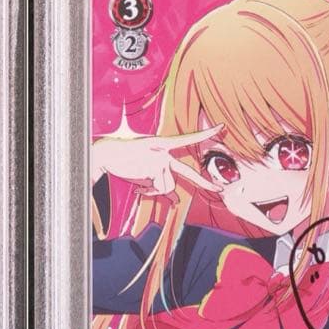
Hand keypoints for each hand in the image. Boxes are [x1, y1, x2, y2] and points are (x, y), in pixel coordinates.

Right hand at [91, 125, 223, 196]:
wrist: (108, 153)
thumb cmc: (127, 160)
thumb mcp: (147, 171)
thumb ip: (164, 184)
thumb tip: (177, 202)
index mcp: (164, 144)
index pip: (188, 139)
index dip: (204, 135)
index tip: (221, 127)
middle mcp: (165, 150)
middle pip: (188, 172)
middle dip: (205, 184)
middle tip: (220, 191)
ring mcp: (160, 158)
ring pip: (166, 185)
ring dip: (154, 190)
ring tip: (141, 186)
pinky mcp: (153, 167)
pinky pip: (157, 188)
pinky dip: (148, 191)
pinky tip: (138, 189)